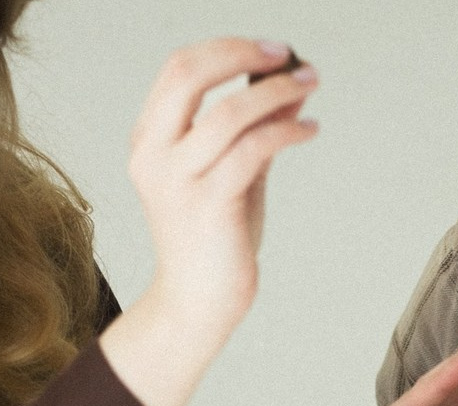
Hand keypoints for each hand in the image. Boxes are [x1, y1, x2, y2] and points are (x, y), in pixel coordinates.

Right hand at [100, 39, 317, 405]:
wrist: (198, 304)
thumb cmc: (213, 242)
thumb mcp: (234, 175)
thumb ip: (255, 130)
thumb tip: (290, 85)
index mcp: (148, 140)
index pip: (179, 70)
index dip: (226, 48)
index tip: (271, 50)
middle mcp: (154, 155)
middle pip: (189, 74)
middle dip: (243, 54)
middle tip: (289, 57)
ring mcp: (177, 181)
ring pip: (228, 113)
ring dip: (276, 94)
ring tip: (309, 88)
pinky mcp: (208, 206)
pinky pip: (251, 151)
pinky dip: (285, 132)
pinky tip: (308, 130)